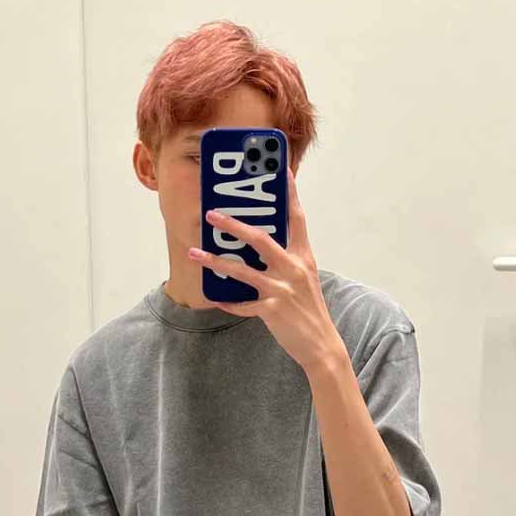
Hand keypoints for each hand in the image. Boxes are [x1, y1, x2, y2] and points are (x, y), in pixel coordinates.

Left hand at [190, 165, 345, 374]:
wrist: (322, 346)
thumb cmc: (309, 311)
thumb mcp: (304, 279)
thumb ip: (286, 261)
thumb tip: (257, 246)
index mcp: (304, 257)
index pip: (296, 219)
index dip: (289, 194)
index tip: (279, 170)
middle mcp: (294, 268)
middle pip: (260, 239)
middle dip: (233, 224)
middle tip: (211, 214)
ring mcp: (282, 289)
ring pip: (241, 270)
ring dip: (214, 260)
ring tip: (194, 253)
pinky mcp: (272, 309)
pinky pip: (242, 303)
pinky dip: (227, 301)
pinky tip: (214, 297)